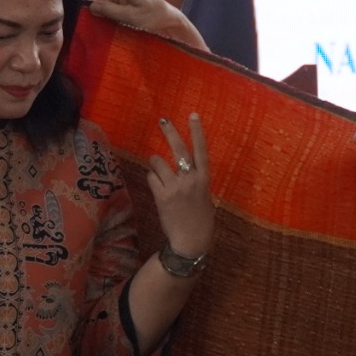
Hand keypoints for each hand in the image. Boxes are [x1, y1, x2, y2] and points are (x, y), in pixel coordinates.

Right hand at [84, 0, 207, 52]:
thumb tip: (90, 6)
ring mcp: (122, 1)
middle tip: (82, 26)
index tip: (69, 2)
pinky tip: (106, 32)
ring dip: (98, 18)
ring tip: (94, 32)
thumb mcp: (132, 16)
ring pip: (102, 7)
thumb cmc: (155, 18)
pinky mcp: (126, 10)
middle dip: (88, 10)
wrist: (174, 22)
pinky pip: (111, 13)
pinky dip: (107, 21)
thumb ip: (111, 11)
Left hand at [145, 114, 214, 257]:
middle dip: (170, 132)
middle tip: (163, 120)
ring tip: (159, 172)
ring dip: (155, 165)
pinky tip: (158, 189)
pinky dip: (152, 179)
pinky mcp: (161, 196)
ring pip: (157, 162)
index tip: (193, 115)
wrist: (190, 240)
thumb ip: (196, 181)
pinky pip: (151, 178)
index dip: (197, 131)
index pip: (201, 150)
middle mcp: (190, 179)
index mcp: (204, 178)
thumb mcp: (205, 197)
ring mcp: (175, 187)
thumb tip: (185, 169)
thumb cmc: (200, 219)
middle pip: (178, 149)